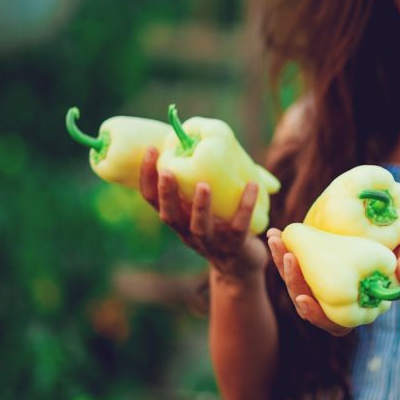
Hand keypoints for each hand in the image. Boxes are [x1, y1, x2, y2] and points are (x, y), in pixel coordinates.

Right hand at [139, 147, 267, 278]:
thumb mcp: (203, 204)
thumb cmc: (219, 224)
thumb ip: (199, 179)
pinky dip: (244, 206)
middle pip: (169, 215)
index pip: (152, 199)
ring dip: (200, 206)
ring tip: (204, 185)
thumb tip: (206, 134)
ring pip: (199, 226)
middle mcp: (187, 232)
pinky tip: (252, 186)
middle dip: (166, 193)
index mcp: (177, 218)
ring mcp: (209, 242)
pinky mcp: (234, 246)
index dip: (147, 176)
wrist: (240, 265)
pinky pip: (239, 227)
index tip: (151, 150)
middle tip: (167, 170)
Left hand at [264, 227, 399, 335]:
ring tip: (274, 238)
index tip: (303, 298)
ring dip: (281, 262)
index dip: (316, 315)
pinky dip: (285, 250)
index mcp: (360, 307)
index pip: (334, 323)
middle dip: (291, 279)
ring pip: (297, 283)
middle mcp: (339, 300)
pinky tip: (276, 234)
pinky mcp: (320, 266)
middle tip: (286, 254)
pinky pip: (298, 264)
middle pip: (307, 301)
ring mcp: (327, 284)